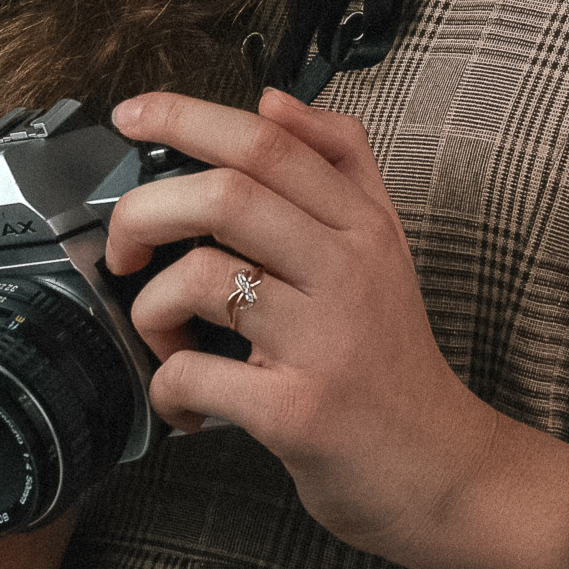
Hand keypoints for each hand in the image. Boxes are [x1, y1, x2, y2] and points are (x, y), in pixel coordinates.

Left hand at [105, 87, 505, 565]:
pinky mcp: (299, 410)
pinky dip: (167, 386)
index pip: (268, 143)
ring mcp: (325, 339)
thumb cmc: (393, 358)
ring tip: (166, 339)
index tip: (133, 116)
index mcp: (362, 223)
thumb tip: (272, 100)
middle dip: (146, 211)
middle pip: (227, 195)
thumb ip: (340, 163)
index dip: (186, 117)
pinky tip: (185, 403)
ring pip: (200, 278)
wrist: (442, 469)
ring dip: (151, 309)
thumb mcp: (385, 245)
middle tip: (126, 249)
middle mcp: (349, 269)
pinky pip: (195, 374)